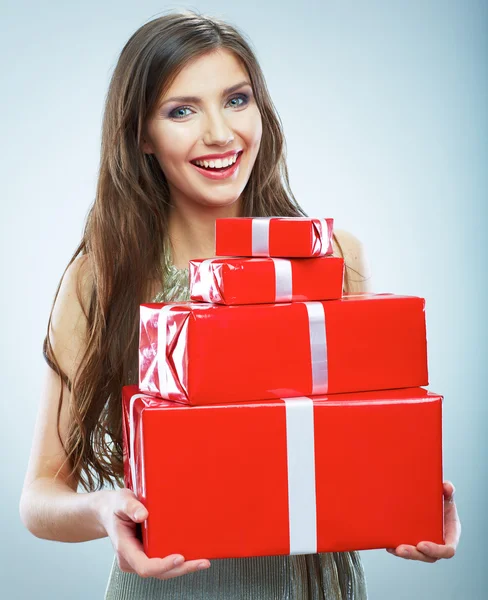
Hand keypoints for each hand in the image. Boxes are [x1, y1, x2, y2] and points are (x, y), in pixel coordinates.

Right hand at [96, 488, 210, 578]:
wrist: (108, 511)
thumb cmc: (115, 507)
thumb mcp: (121, 500)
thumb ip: (131, 506)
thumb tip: (143, 514)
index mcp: (124, 547)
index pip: (144, 566)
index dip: (162, 566)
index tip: (179, 557)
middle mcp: (132, 558)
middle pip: (157, 573)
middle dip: (180, 569)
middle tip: (201, 563)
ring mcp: (139, 558)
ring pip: (162, 571)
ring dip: (182, 568)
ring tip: (202, 562)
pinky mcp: (146, 555)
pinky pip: (162, 563)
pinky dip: (178, 562)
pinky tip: (193, 556)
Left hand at [385, 480, 460, 562]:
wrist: (430, 501)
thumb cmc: (442, 502)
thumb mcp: (447, 496)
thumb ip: (449, 490)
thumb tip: (446, 487)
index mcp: (450, 536)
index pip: (447, 550)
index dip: (436, 550)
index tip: (422, 545)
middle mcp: (438, 544)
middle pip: (428, 556)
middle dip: (414, 554)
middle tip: (401, 549)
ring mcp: (425, 545)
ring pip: (416, 554)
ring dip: (405, 553)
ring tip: (393, 548)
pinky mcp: (413, 542)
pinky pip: (406, 549)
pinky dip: (396, 549)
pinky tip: (387, 545)